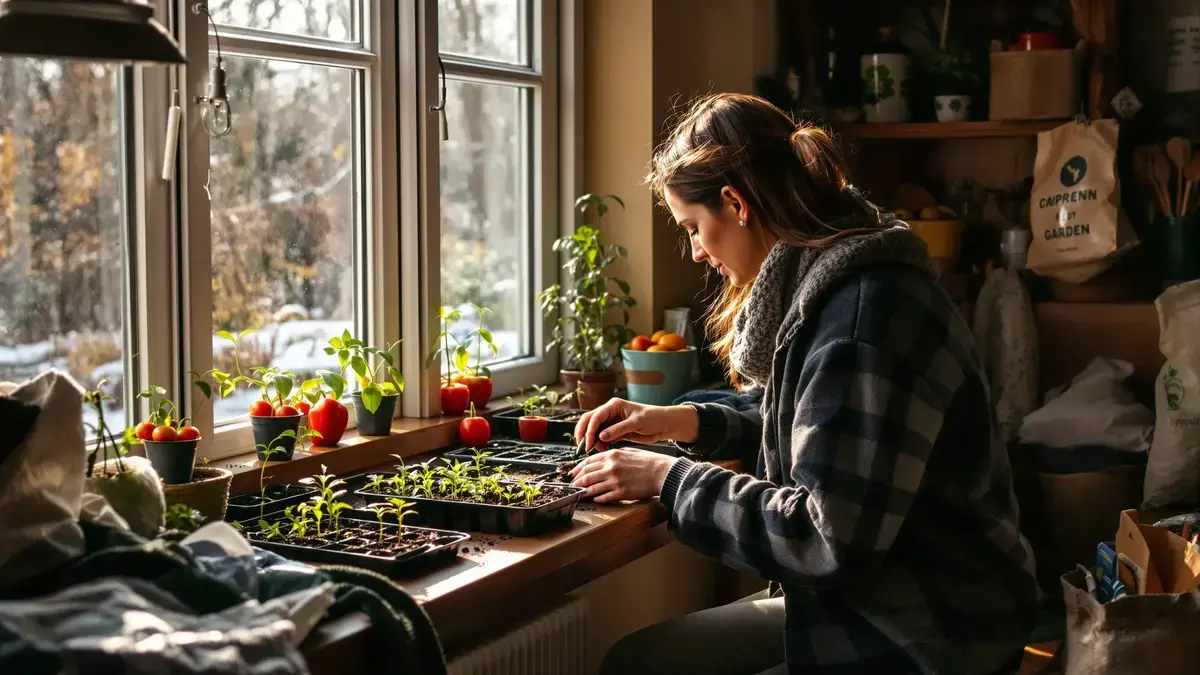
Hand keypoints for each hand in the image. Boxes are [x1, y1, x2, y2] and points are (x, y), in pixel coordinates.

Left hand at [569, 448, 676, 503]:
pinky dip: (596, 498)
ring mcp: (614, 481)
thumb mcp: (629, 451)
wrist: (662, 472)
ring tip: (579, 494)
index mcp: (612, 456)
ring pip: (591, 487)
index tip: (574, 473)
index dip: (577, 469)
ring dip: (583, 491)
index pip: (587, 462)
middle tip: (573, 485)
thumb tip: (602, 459)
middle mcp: (611, 467)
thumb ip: (614, 455)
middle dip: (577, 481)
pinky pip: (603, 497)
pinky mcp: (620, 493)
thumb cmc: (649, 462)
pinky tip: (595, 499)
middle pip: (586, 475)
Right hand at [573, 399, 698, 451]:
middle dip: (584, 434)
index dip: (589, 430)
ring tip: (599, 450)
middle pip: (589, 421)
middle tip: (583, 447)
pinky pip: (602, 438)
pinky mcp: (615, 431)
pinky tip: (605, 449)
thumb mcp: (637, 422)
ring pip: (594, 430)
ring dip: (593, 440)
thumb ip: (618, 429)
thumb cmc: (653, 418)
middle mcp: (610, 412)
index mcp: (614, 405)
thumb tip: (601, 436)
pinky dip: (600, 444)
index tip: (588, 442)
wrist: (664, 425)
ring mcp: (611, 422)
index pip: (595, 416)